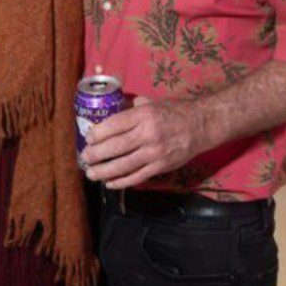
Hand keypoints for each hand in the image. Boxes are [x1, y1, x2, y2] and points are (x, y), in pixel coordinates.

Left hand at [81, 96, 204, 188]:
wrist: (200, 125)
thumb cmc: (172, 112)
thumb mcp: (151, 103)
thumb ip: (131, 108)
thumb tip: (111, 114)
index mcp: (143, 116)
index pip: (114, 125)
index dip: (97, 134)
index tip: (88, 139)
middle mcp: (148, 134)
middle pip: (115, 147)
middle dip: (96, 154)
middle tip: (84, 158)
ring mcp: (155, 153)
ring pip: (124, 165)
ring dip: (104, 171)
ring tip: (91, 174)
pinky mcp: (161, 167)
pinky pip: (138, 177)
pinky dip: (122, 182)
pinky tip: (110, 183)